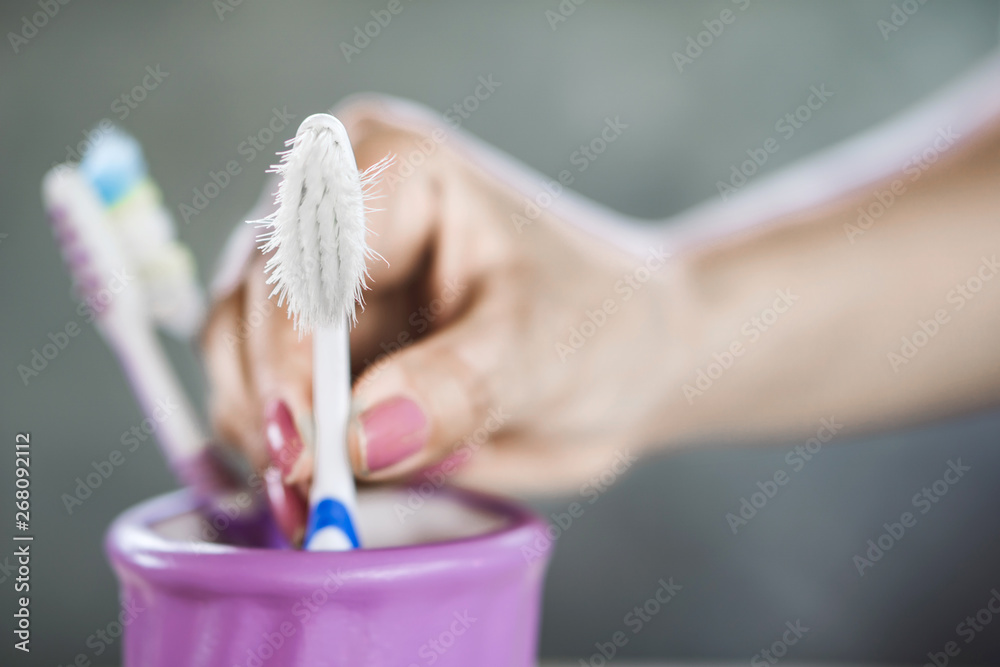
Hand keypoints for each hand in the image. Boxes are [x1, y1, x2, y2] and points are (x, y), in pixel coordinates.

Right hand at [201, 96, 681, 501]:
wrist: (623, 361)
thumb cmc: (596, 320)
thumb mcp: (541, 347)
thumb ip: (453, 388)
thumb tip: (357, 441)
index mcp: (387, 170)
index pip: (303, 254)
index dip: (294, 352)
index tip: (315, 447)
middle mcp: (333, 217)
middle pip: (250, 308)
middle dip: (274, 406)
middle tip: (312, 497)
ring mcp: (321, 289)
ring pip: (240, 361)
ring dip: (271, 437)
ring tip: (324, 503)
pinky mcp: (321, 355)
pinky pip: (269, 405)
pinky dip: (286, 455)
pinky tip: (329, 491)